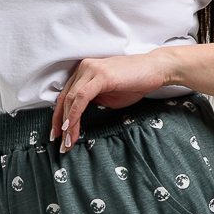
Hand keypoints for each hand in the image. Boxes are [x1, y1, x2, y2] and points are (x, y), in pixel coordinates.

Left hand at [50, 50, 173, 151]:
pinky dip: (75, 114)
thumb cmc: (135, 83)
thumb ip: (92, 102)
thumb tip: (78, 116)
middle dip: (60, 124)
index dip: (59, 117)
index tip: (58, 135)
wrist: (155, 70)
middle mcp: (84, 68)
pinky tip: (71, 127)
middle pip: (64, 99)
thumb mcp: (108, 96)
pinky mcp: (100, 75)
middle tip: (61, 144)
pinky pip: (81, 98)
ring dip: (67, 123)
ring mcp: (91, 70)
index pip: (65, 97)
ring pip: (70, 100)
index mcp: (84, 72)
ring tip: (67, 141)